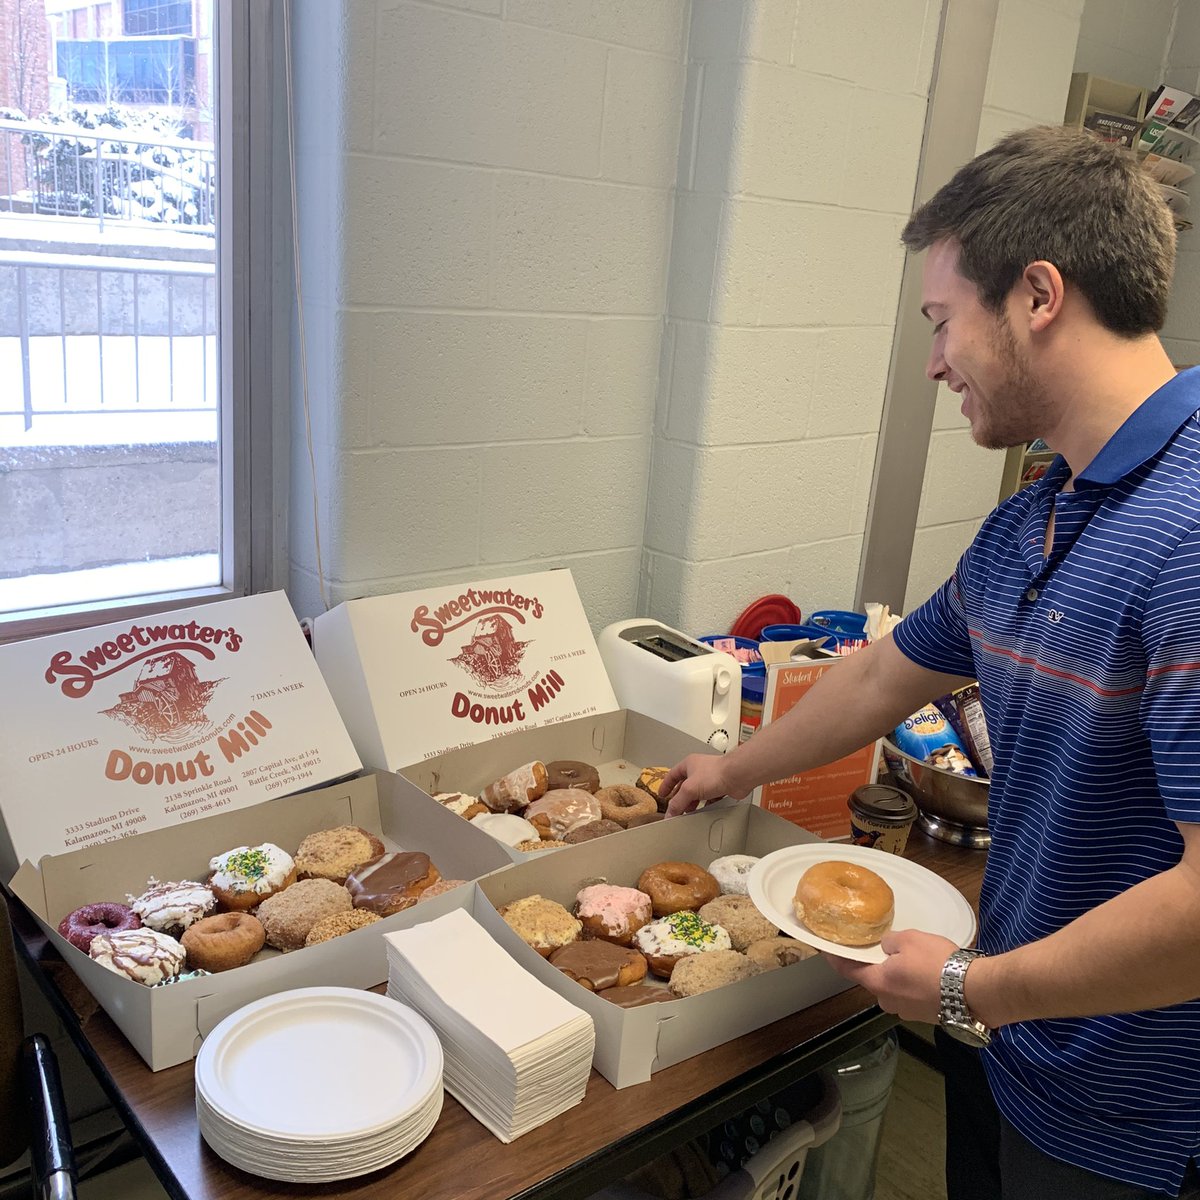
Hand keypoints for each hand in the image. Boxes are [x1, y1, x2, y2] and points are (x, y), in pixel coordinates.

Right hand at [661, 753, 742, 816]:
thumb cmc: (716, 773)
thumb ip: (677, 802)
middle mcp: (700, 769)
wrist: (737, 775)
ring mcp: (711, 778)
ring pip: (698, 793)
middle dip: (680, 798)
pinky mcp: (721, 786)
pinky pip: (710, 797)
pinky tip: (704, 811)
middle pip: (685, 786)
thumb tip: (669, 813)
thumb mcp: (689, 789)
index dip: (666, 785)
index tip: (662, 794)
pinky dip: (706, 804)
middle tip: (676, 809)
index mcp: (689, 764)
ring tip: (689, 813)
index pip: (672, 774)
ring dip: (694, 802)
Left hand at [822, 929, 957, 1022]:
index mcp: (877, 983)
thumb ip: (889, 941)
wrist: (975, 991)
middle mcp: (887, 1001)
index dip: (835, 958)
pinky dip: (913, 983)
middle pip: (873, 979)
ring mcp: (906, 1011)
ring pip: (894, 987)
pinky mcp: (925, 1015)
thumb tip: (887, 946)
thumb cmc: (937, 963)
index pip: (846, 971)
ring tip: (911, 957)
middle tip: (881, 946)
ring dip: (897, 974)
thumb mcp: (908, 939)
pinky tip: (926, 971)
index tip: (826, 949)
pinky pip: (911, 994)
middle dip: (875, 964)